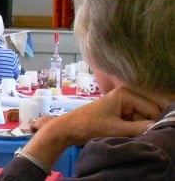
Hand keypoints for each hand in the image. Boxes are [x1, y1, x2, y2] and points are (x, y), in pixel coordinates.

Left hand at [23, 86, 162, 167]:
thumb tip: (159, 127)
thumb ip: (140, 128)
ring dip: (137, 129)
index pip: (153, 109)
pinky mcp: (119, 112)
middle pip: (149, 113)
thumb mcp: (116, 129)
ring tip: (123, 134)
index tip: (144, 133)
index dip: (152, 123)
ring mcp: (123, 104)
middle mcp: (126, 95)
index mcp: (126, 93)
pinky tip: (121, 133)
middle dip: (144, 125)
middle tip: (130, 134)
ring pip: (142, 120)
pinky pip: (134, 122)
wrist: (69, 128)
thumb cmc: (89, 125)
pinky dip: (131, 130)